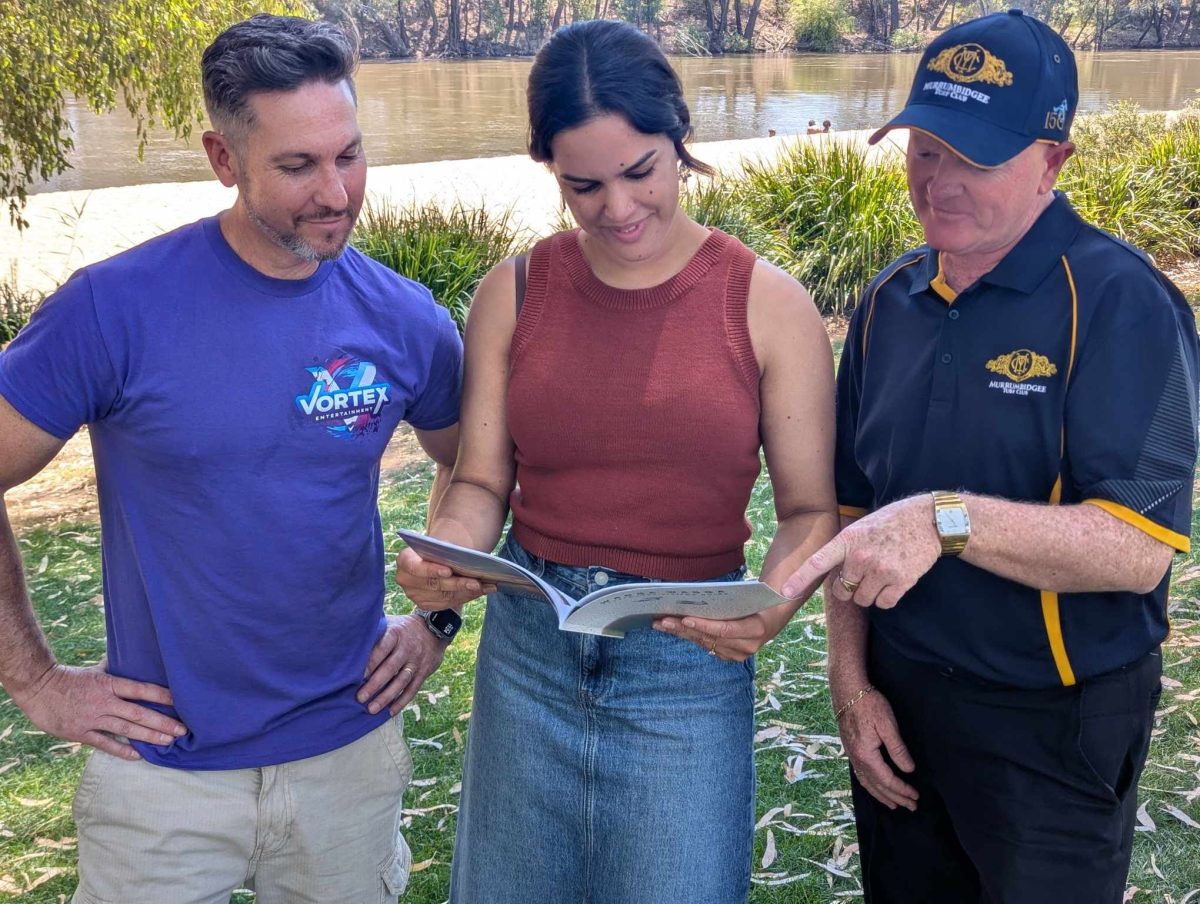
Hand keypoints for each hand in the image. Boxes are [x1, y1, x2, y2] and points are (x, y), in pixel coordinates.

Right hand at [11, 660, 185, 759]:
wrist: (37, 688)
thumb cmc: (69, 677)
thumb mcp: (95, 669)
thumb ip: (116, 668)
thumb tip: (135, 658)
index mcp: (109, 683)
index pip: (142, 689)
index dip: (162, 696)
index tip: (181, 702)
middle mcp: (104, 702)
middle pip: (139, 713)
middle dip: (163, 723)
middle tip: (183, 730)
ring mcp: (92, 719)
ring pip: (126, 730)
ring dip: (149, 737)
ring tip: (168, 742)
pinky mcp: (80, 733)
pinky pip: (105, 744)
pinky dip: (122, 750)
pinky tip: (138, 755)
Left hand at [358, 615, 447, 715]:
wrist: (434, 627)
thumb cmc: (403, 628)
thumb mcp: (391, 623)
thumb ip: (375, 632)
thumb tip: (350, 641)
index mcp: (396, 634)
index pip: (382, 649)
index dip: (371, 662)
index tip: (358, 676)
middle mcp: (407, 648)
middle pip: (390, 668)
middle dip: (375, 684)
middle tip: (360, 698)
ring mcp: (416, 661)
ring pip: (401, 681)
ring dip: (386, 697)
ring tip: (372, 709)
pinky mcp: (424, 672)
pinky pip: (413, 689)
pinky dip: (402, 701)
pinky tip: (390, 711)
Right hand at [394, 547, 494, 610]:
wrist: (437, 558)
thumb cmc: (440, 549)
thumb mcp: (443, 545)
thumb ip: (449, 551)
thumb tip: (469, 559)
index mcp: (405, 560)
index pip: (414, 566)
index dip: (431, 570)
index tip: (449, 571)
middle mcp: (406, 580)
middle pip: (433, 584)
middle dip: (457, 584)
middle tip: (477, 582)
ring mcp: (415, 595)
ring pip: (444, 596)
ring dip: (467, 591)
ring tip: (486, 586)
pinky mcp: (427, 605)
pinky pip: (449, 603)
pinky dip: (468, 596)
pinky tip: (483, 590)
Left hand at [654, 600, 798, 661]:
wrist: (772, 618)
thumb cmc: (763, 600)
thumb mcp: (761, 594)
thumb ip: (759, 592)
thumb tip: (758, 589)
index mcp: (756, 630)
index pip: (725, 629)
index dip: (705, 625)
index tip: (686, 618)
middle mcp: (746, 647)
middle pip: (710, 638)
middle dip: (685, 629)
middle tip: (664, 620)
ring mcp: (737, 654)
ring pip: (704, 643)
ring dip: (681, 633)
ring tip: (661, 623)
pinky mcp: (727, 656)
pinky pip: (704, 645)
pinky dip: (688, 636)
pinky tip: (672, 628)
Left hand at [781, 495, 939, 608]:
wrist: (928, 520)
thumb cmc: (890, 523)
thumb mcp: (860, 527)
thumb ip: (844, 548)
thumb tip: (830, 573)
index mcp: (847, 540)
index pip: (817, 563)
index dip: (799, 579)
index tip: (783, 593)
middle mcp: (861, 556)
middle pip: (842, 591)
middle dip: (849, 587)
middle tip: (863, 573)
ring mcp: (881, 570)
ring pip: (863, 600)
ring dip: (869, 593)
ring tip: (881, 573)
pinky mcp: (901, 581)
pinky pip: (884, 604)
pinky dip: (887, 598)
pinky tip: (894, 581)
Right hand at [838, 687, 917, 810]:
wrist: (847, 690)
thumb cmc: (869, 704)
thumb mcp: (887, 724)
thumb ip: (898, 749)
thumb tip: (908, 769)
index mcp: (866, 755)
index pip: (887, 779)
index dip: (902, 790)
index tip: (916, 796)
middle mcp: (856, 759)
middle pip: (877, 785)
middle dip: (895, 797)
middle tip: (911, 806)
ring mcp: (851, 755)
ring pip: (866, 783)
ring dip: (881, 795)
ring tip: (894, 804)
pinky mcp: (850, 749)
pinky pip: (860, 775)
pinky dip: (870, 786)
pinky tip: (875, 787)